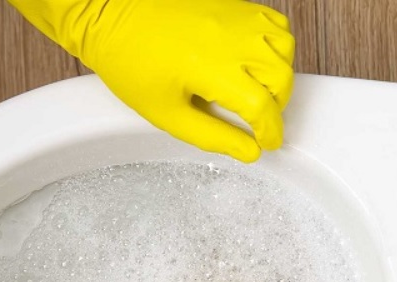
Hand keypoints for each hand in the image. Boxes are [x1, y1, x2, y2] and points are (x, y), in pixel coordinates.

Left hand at [9, 0, 294, 162]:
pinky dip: (275, 46)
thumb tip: (247, 152)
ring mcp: (238, 19)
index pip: (263, 107)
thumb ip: (212, 136)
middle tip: (258, 122)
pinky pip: (275, 25)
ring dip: (279, 76)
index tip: (267, 142)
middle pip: (281, 79)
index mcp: (215, 69)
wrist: (112, 16)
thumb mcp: (167, 114)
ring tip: (258, 92)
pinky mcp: (236, 6)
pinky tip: (256, 61)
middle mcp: (233, 40)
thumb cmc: (131, 61)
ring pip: (284, 50)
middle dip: (276, 107)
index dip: (269, 132)